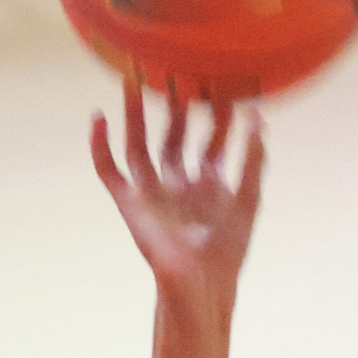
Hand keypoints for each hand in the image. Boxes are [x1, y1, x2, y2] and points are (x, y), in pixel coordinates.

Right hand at [91, 85, 265, 307]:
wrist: (201, 287)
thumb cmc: (227, 253)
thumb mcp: (247, 201)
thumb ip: (252, 161)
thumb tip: (259, 118)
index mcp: (206, 182)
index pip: (207, 137)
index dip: (212, 111)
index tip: (215, 82)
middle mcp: (177, 182)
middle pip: (172, 133)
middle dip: (173, 105)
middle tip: (175, 70)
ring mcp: (152, 192)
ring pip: (138, 143)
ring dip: (133, 114)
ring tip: (131, 80)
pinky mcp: (129, 204)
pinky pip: (108, 170)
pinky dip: (99, 145)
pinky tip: (98, 117)